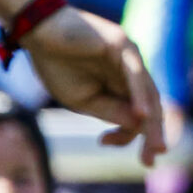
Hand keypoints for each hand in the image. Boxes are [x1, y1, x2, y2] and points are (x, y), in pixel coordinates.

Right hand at [19, 7, 166, 163]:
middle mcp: (132, 72)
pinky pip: (135, 74)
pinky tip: (141, 115)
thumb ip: (112, 113)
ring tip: (155, 146)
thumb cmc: (56, 65)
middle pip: (152, 107)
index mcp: (123, 87)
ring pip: (148, 93)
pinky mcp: (122, 45)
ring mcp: (130, 57)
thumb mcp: (85, 100)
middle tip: (151, 160)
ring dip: (152, 122)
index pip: (139, 117)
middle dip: (153, 135)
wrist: (37, 32)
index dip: (131, 136)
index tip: (104, 143)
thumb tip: (140, 128)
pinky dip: (139, 95)